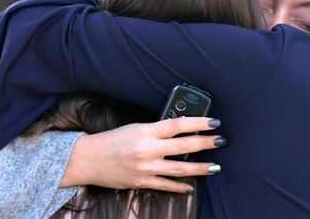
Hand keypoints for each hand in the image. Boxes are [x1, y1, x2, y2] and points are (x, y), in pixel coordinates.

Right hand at [60, 117, 224, 192]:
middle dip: (206, 144)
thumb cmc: (113, 140)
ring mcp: (146, 167)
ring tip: (216, 167)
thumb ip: (158, 130)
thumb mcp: (136, 128)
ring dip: (200, 168)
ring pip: (179, 169)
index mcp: (146, 131)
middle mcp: (148, 149)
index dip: (199, 123)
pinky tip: (192, 186)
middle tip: (221, 141)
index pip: (178, 125)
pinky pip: (166, 186)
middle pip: (184, 146)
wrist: (88, 159)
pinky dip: (180, 187)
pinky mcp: (142, 182)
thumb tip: (182, 130)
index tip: (214, 122)